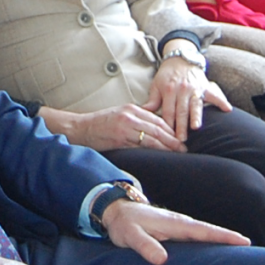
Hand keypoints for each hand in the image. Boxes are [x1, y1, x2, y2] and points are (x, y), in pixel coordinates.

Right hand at [55, 103, 185, 152]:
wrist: (80, 128)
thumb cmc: (99, 124)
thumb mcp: (119, 115)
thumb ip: (135, 120)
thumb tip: (153, 130)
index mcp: (131, 108)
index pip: (156, 119)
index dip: (170, 129)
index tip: (179, 137)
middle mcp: (130, 115)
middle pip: (158, 127)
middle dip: (173, 138)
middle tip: (184, 147)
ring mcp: (125, 126)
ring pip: (152, 137)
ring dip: (167, 145)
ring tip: (177, 152)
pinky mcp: (120, 138)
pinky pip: (141, 145)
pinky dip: (153, 150)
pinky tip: (161, 155)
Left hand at [101, 199, 249, 264]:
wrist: (115, 211)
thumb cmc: (124, 224)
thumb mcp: (130, 236)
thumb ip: (145, 246)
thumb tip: (162, 259)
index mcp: (174, 224)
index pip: (205, 231)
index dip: (224, 237)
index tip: (244, 242)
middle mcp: (180, 224)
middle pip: (211, 232)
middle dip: (231, 239)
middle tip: (253, 249)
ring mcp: (178, 228)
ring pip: (205, 235)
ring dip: (222, 242)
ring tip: (241, 254)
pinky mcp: (174, 233)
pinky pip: (196, 238)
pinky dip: (209, 243)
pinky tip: (216, 253)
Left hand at [142, 57, 230, 141]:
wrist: (181, 58)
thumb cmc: (167, 74)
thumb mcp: (156, 85)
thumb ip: (152, 100)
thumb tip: (144, 112)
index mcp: (169, 90)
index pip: (168, 111)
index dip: (167, 124)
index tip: (167, 136)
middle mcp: (182, 89)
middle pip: (181, 111)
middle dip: (181, 126)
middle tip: (181, 139)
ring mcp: (195, 88)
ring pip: (195, 105)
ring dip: (196, 116)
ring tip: (196, 127)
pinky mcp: (206, 86)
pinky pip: (215, 94)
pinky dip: (222, 101)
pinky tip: (227, 110)